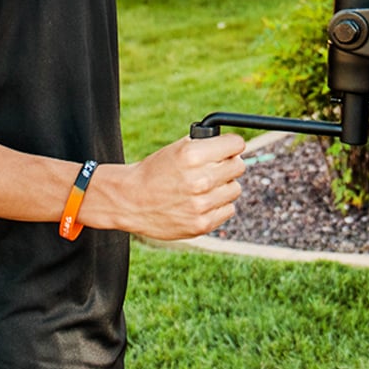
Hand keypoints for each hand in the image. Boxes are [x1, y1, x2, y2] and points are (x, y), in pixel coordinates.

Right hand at [88, 132, 245, 240]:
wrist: (130, 200)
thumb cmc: (154, 172)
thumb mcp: (176, 149)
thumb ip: (205, 145)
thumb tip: (234, 146)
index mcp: (192, 155)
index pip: (237, 144)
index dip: (232, 145)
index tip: (229, 148)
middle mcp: (200, 179)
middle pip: (238, 166)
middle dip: (228, 164)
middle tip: (215, 167)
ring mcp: (202, 204)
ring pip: (235, 189)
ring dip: (223, 186)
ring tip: (203, 187)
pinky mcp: (202, 224)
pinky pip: (228, 209)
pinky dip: (218, 205)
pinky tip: (200, 202)